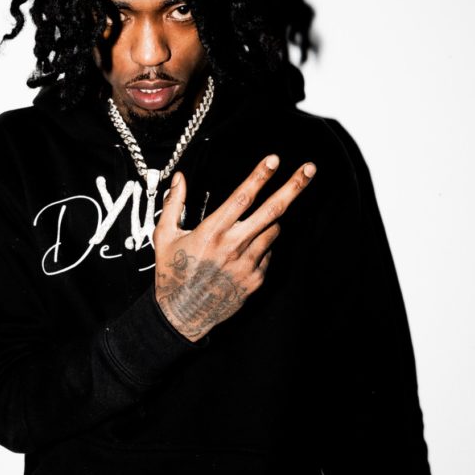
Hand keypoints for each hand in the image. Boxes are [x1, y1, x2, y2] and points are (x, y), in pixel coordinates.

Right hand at [153, 155, 315, 340]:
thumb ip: (173, 204)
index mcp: (212, 232)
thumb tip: (179, 178)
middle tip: (309, 170)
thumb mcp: (165, 236)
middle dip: (293, 187)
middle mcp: (234, 246)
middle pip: (272, 211)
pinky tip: (243, 251)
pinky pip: (268, 253)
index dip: (260, 176)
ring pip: (273, 230)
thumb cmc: (172, 273)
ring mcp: (248, 264)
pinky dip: (262, 244)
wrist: (183, 314)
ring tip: (251, 224)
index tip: (274, 160)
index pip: (242, 197)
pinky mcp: (256, 279)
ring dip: (270, 220)